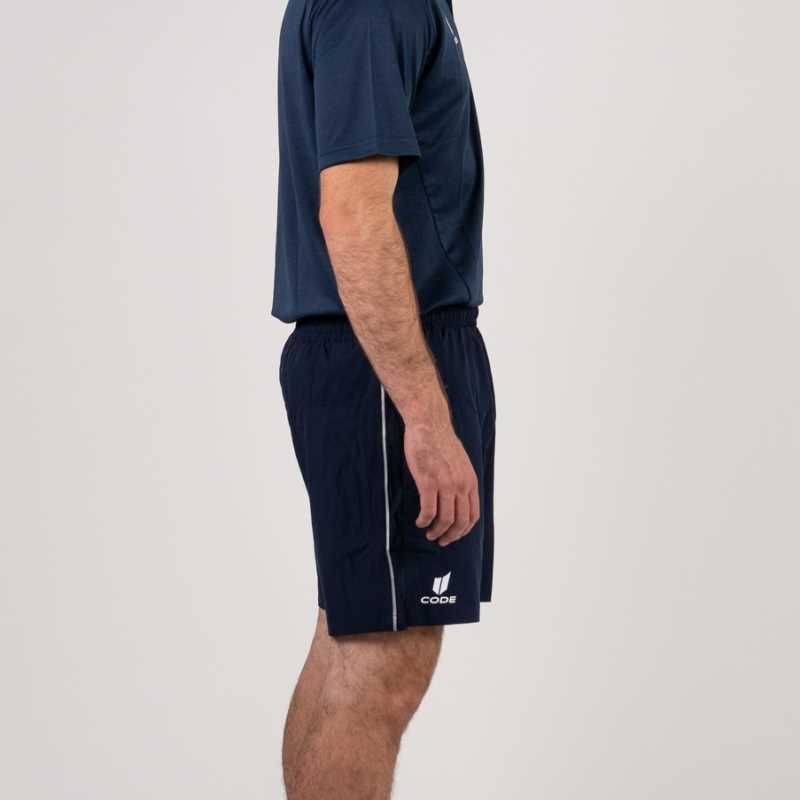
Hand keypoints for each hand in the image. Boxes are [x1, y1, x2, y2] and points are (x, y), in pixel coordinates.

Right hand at [404, 419, 479, 546]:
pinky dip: (424, 521)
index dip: (463, 530)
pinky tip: (419, 521)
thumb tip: (457, 498)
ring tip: (428, 533)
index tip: (453, 535)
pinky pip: (428, 510)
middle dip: (451, 536)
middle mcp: (461, 484)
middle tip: (440, 540)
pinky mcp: (428, 481)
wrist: (429, 423)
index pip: (473, 515)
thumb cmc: (440, 441)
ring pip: (445, 519)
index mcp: (470, 481)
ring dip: (436, 531)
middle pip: (460, 522)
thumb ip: (461, 480)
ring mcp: (446, 484)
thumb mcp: (460, 463)